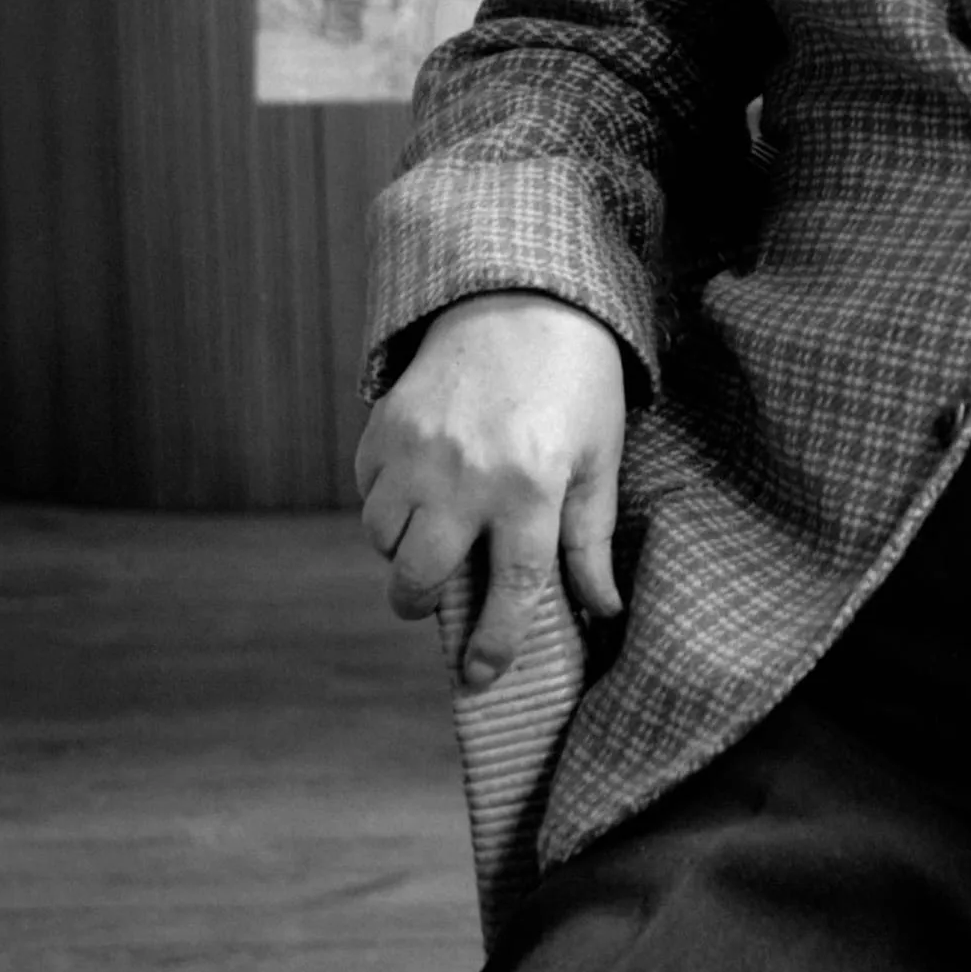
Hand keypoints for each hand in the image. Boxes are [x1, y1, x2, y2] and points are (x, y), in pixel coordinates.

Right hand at [353, 291, 626, 687]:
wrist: (523, 296)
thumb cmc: (575, 381)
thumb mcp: (600, 457)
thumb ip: (591, 539)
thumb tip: (603, 609)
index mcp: (532, 487)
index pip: (510, 590)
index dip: (496, 643)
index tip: (480, 675)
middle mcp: (467, 475)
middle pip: (420, 579)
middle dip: (422, 605)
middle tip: (439, 599)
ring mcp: (418, 451)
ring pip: (383, 541)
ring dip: (403, 551)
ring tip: (435, 529)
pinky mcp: (384, 427)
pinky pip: (367, 493)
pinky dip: (386, 502)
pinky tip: (420, 484)